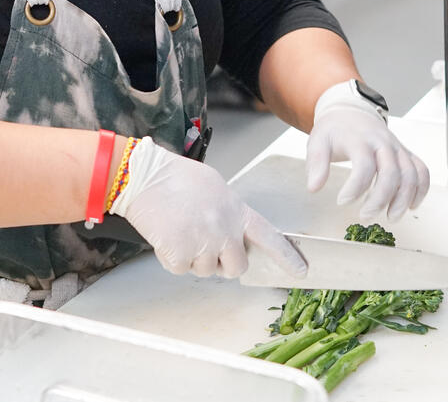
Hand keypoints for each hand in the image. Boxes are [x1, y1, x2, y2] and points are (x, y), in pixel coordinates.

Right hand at [110, 138, 307, 278]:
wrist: (146, 177)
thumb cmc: (175, 178)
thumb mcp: (215, 188)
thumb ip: (229, 213)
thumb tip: (231, 234)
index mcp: (236, 210)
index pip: (269, 237)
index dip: (286, 257)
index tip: (301, 272)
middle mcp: (225, 229)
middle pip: (237, 267)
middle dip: (221, 263)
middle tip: (202, 244)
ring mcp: (205, 243)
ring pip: (205, 270)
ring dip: (192, 259)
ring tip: (179, 229)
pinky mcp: (182, 254)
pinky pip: (181, 269)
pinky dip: (171, 258)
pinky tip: (166, 235)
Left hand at [305, 82, 429, 220]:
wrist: (351, 112)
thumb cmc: (335, 131)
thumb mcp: (317, 142)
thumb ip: (316, 164)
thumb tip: (314, 188)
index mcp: (359, 139)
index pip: (364, 165)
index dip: (355, 187)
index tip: (341, 202)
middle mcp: (383, 143)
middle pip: (391, 173)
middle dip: (380, 199)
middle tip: (365, 217)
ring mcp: (397, 148)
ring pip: (411, 174)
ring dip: (403, 199)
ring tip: (391, 217)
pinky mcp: (406, 153)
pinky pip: (422, 170)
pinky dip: (421, 189)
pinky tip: (411, 205)